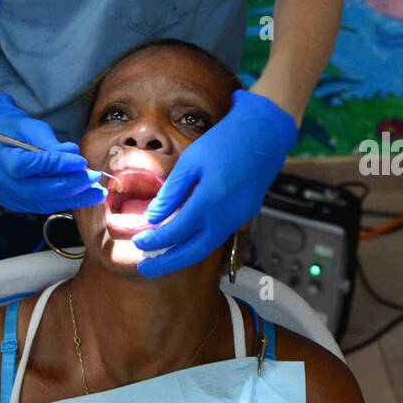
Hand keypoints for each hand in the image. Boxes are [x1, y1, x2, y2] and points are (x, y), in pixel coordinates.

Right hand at [0, 93, 105, 214]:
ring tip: (95, 193)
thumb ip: (50, 142)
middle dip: (69, 187)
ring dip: (71, 199)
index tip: (81, 162)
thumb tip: (74, 155)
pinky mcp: (12, 202)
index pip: (27, 165)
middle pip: (36, 191)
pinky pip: (39, 205)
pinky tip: (80, 195)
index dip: (55, 165)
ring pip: (40, 203)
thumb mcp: (29, 126)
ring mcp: (3, 195)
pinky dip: (61, 201)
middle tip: (94, 179)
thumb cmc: (11, 130)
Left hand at [131, 88, 297, 276]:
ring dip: (183, 256)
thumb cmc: (225, 141)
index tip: (138, 242)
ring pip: (207, 247)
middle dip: (167, 263)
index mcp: (209, 200)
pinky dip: (199, 243)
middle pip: (193, 250)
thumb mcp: (191, 160)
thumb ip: (172, 191)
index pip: (176, 231)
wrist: (264, 134)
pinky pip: (219, 236)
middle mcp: (226, 215)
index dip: (155, 240)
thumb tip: (153, 216)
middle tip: (145, 268)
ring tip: (162, 258)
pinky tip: (186, 241)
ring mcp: (239, 218)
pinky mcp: (245, 215)